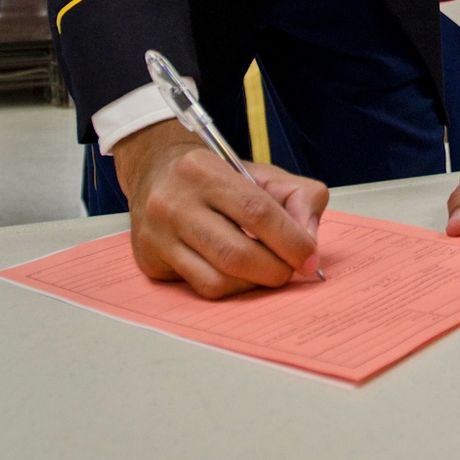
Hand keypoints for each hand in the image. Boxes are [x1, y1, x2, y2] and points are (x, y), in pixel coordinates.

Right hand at [113, 119, 328, 298]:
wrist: (155, 172)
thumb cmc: (215, 175)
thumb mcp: (261, 172)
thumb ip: (298, 197)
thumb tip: (308, 240)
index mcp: (204, 171)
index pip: (257, 212)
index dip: (290, 240)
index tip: (310, 257)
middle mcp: (174, 203)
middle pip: (236, 254)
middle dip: (274, 270)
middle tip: (290, 271)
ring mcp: (157, 236)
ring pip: (216, 281)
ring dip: (252, 284)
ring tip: (265, 272)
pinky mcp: (150, 262)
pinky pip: (198, 288)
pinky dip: (228, 287)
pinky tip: (238, 273)